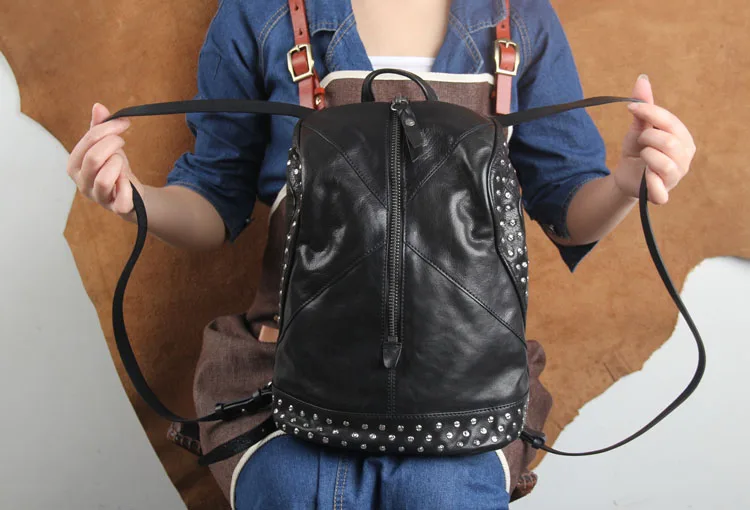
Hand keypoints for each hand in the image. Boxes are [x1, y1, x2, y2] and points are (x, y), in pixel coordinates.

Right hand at [67, 103, 140, 214]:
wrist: (132, 194)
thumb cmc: (115, 168)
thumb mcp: (107, 146)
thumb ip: (100, 128)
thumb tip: (98, 106)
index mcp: (74, 165)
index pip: (88, 141)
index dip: (108, 128)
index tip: (123, 123)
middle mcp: (81, 182)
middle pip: (94, 158)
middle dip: (113, 144)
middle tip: (122, 142)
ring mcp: (97, 197)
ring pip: (104, 178)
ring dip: (119, 165)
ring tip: (121, 164)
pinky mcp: (115, 208)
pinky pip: (122, 200)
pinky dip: (128, 188)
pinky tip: (128, 182)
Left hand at [614, 74, 696, 203]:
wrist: (626, 176)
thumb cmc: (638, 150)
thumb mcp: (638, 128)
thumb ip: (643, 108)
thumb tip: (642, 78)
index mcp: (683, 138)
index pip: (670, 122)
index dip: (650, 112)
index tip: (630, 108)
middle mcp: (685, 156)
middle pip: (669, 142)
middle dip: (648, 137)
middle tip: (640, 141)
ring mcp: (676, 176)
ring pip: (663, 163)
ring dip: (647, 156)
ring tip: (643, 156)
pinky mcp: (662, 194)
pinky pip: (660, 192)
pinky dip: (651, 185)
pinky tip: (645, 177)